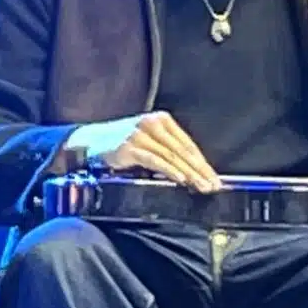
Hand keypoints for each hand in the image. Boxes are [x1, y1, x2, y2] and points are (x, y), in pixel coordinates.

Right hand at [75, 111, 221, 192]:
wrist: (91, 141)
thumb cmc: (122, 144)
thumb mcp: (148, 142)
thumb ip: (167, 151)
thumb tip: (192, 172)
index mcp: (161, 120)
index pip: (188, 144)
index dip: (203, 163)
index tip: (215, 179)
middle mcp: (153, 123)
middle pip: (182, 150)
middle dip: (200, 170)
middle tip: (213, 186)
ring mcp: (141, 134)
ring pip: (171, 156)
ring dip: (189, 173)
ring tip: (201, 186)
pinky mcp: (130, 146)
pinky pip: (154, 160)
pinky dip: (169, 170)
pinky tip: (180, 179)